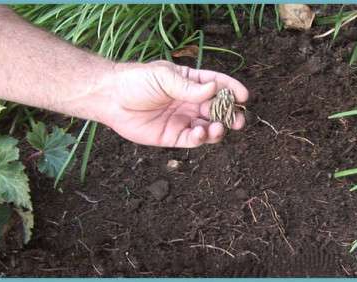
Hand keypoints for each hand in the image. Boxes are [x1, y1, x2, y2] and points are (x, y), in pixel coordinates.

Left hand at [97, 60, 248, 147]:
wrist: (112, 99)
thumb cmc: (137, 82)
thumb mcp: (164, 77)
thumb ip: (189, 87)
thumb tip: (214, 89)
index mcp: (190, 82)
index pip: (217, 84)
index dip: (232, 89)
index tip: (244, 96)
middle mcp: (190, 102)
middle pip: (217, 109)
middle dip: (230, 114)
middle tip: (238, 120)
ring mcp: (183, 120)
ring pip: (209, 127)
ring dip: (218, 129)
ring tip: (218, 128)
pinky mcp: (174, 136)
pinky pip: (193, 140)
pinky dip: (201, 138)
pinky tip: (200, 133)